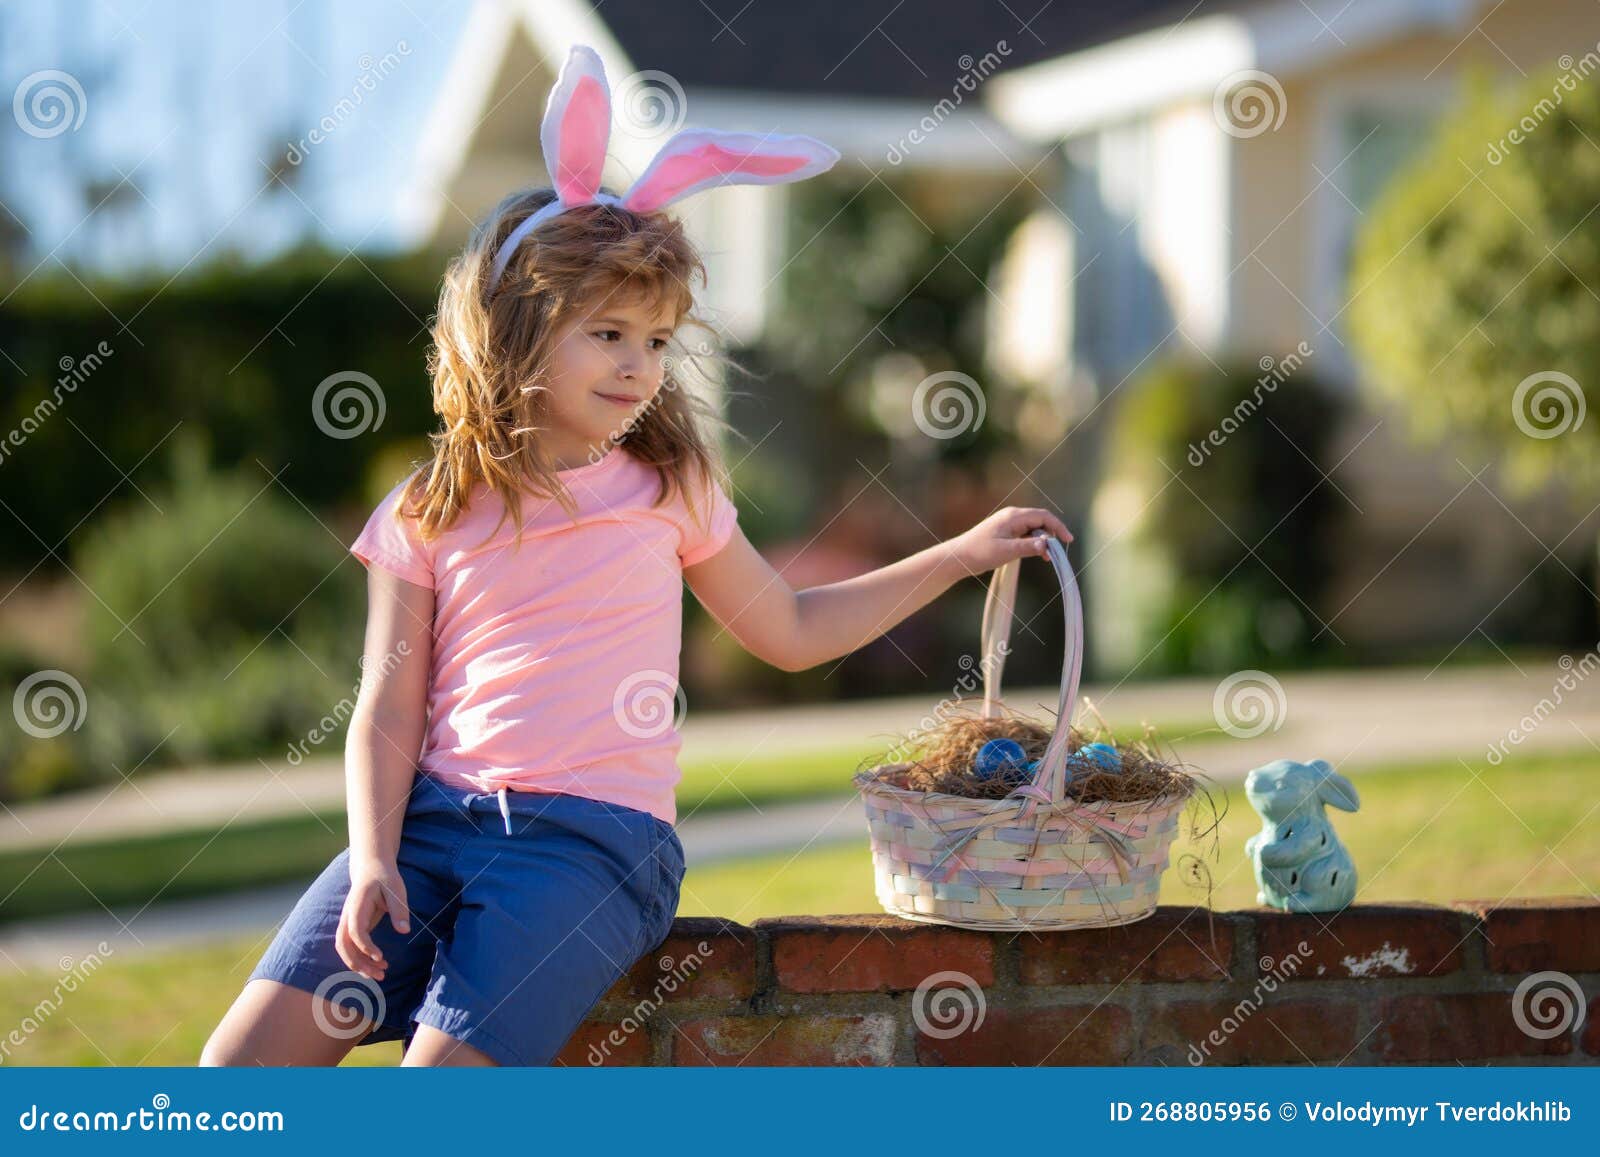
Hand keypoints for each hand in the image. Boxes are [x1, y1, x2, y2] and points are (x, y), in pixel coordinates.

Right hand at [336, 856, 409, 981]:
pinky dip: (361, 959)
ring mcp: (348, 922)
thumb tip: (404, 931)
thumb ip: (399, 909)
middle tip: (379, 974)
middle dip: (358, 962)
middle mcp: (348, 916)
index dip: (365, 946)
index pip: (355, 930)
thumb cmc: (385, 877)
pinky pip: (351, 947)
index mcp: (357, 905)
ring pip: (345, 949)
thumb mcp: (396, 888)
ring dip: (359, 965)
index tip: (380, 956)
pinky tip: (377, 966)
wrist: (371, 868)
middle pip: (343, 944)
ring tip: (380, 976)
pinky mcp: (353, 927)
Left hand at [943, 506, 1073, 576]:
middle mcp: (1012, 516)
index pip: (1043, 517)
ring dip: (1043, 540)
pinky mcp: (1006, 532)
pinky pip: (1026, 533)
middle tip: (1058, 552)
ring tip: (1047, 557)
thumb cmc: (980, 553)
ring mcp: (1009, 523)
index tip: (1068, 541)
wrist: (959, 557)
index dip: (1058, 527)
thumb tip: (1047, 544)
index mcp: (1014, 516)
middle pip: (1041, 520)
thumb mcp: (1006, 551)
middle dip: (1052, 534)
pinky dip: (1034, 542)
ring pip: (1034, 527)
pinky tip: (1038, 554)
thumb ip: (1028, 547)